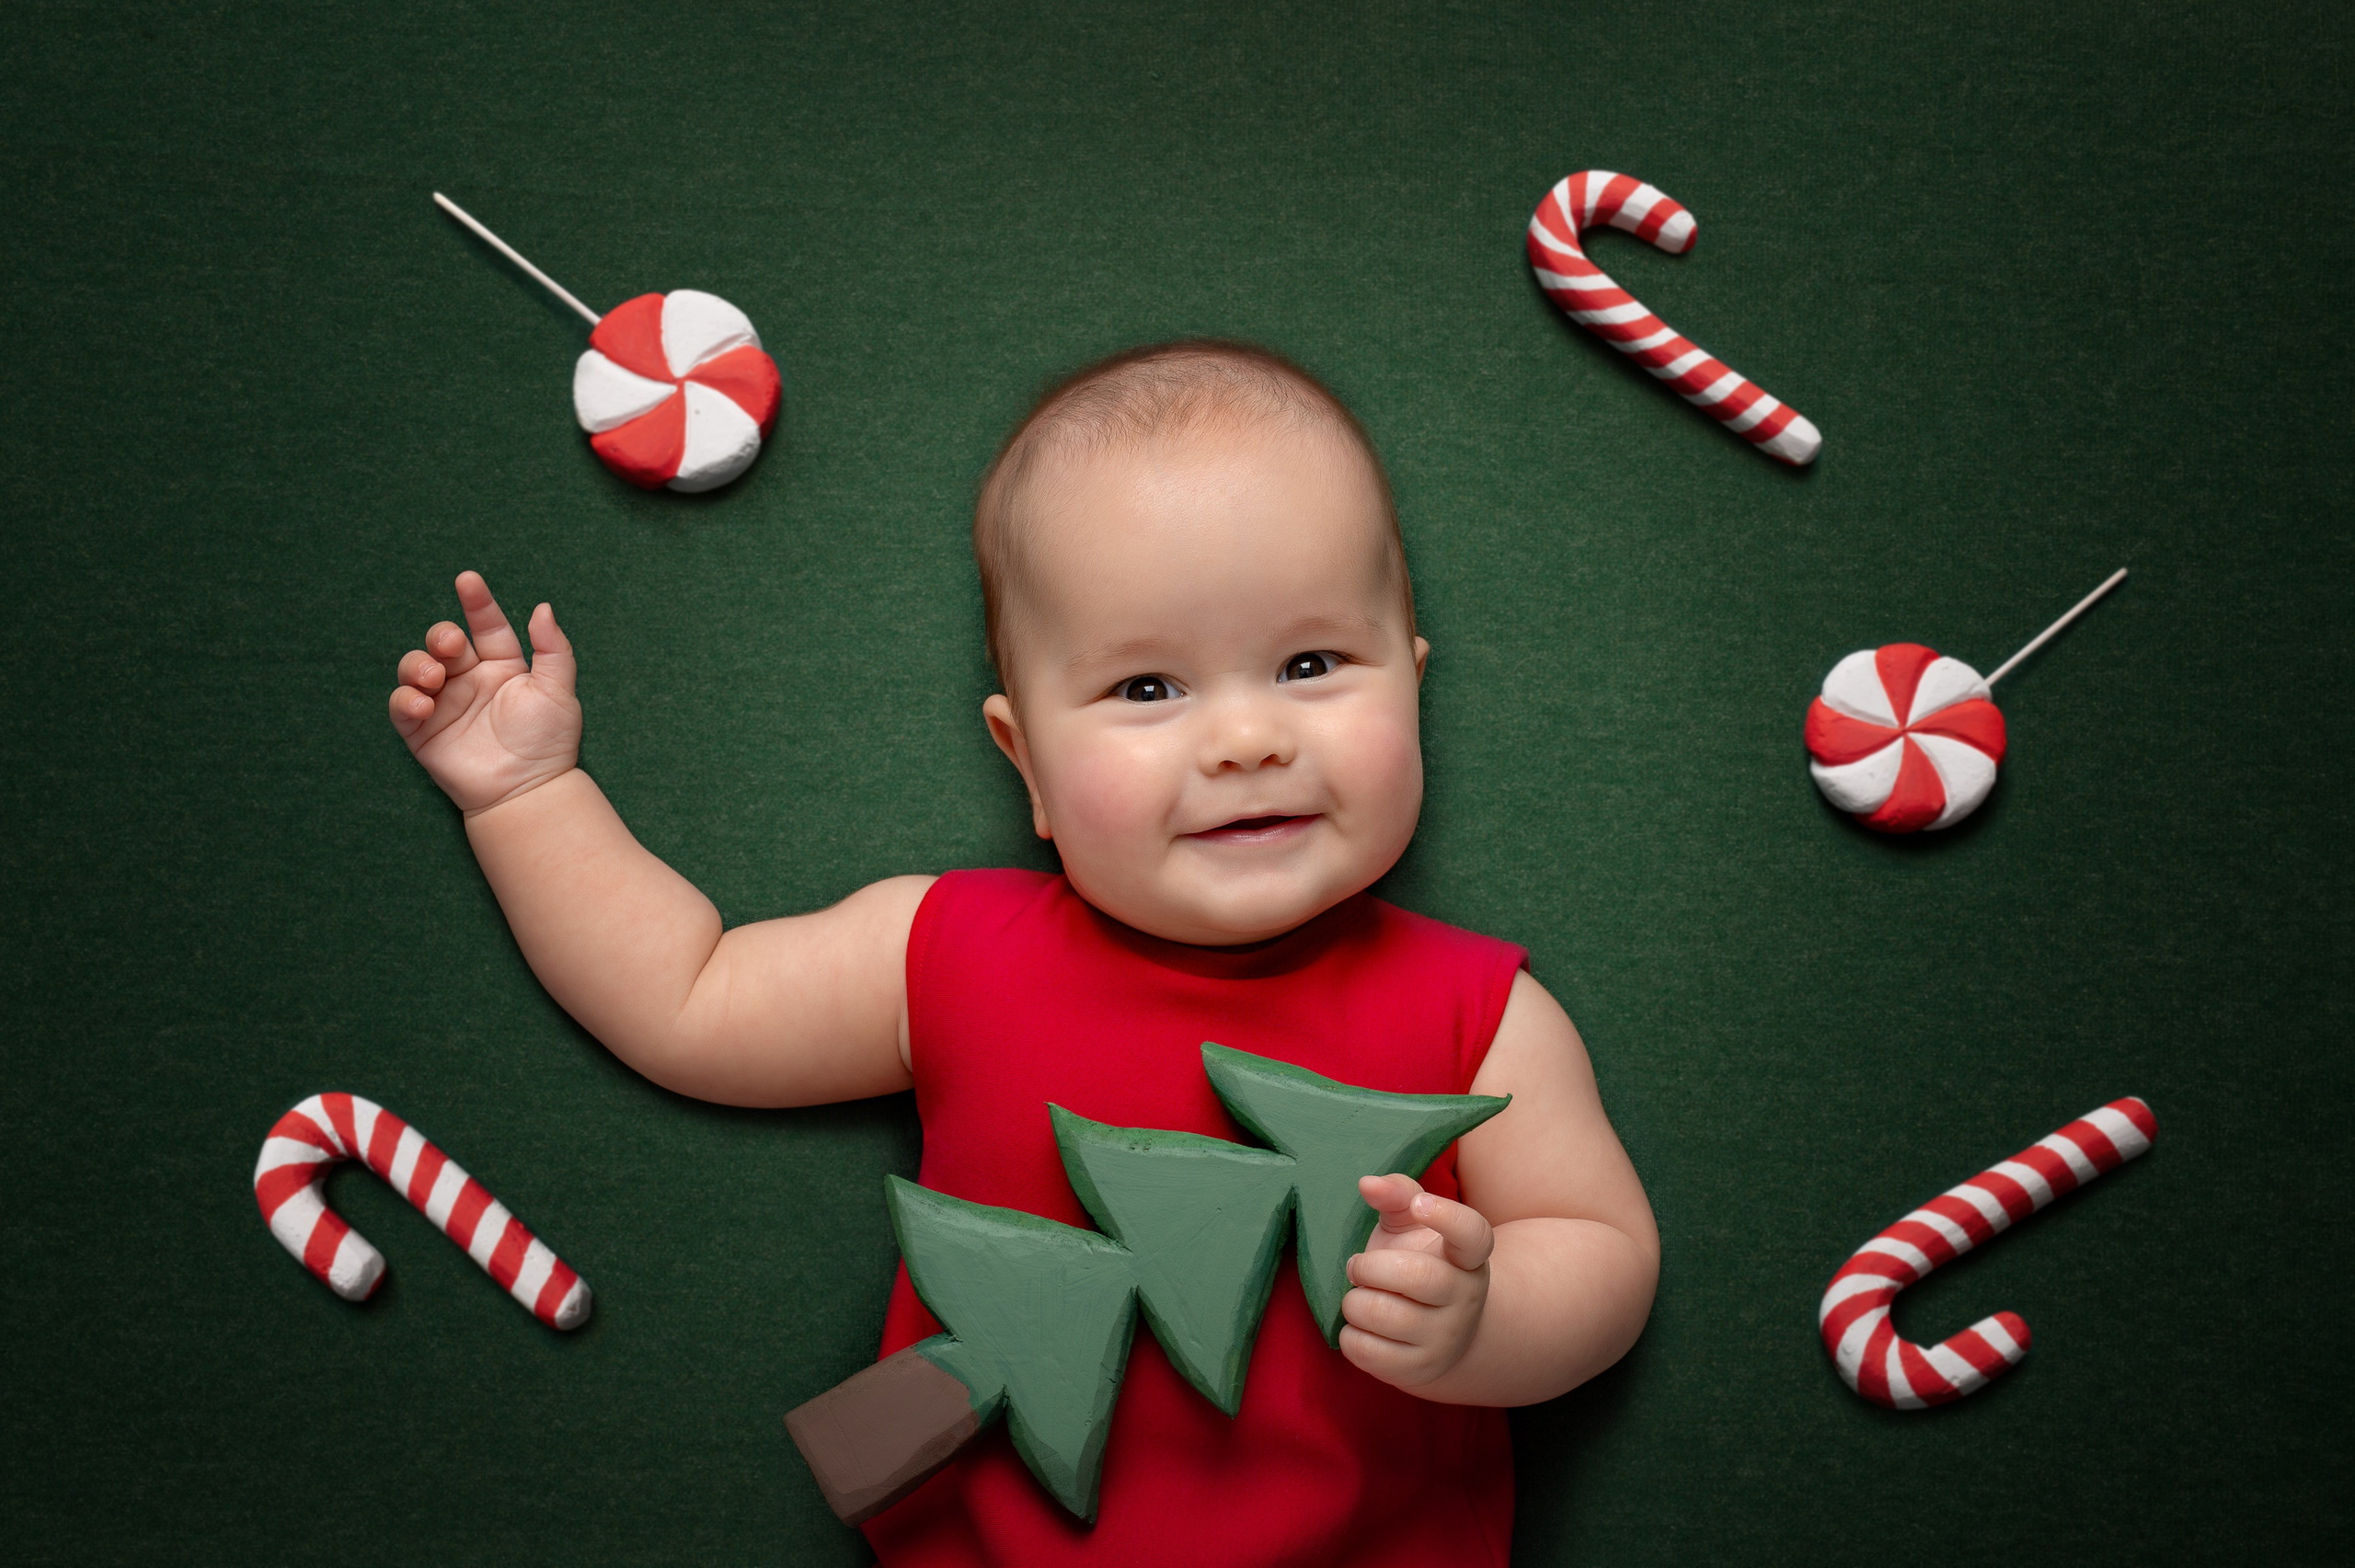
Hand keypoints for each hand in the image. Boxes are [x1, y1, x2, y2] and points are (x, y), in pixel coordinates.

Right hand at [389, 571, 581, 813]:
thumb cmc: (548, 742)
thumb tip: (543, 607)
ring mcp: (445, 704)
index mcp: (503, 666)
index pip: (486, 626)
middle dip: (440, 636)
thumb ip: (553, 649)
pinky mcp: (423, 731)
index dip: (477, 603)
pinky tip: (423, 703)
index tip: (467, 579)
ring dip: (418, 664)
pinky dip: (405, 699)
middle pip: (443, 642)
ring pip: (416, 667)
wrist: (528, 790)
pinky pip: (402, 706)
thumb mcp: (560, 692)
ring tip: (434, 678)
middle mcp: (470, 680)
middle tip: (450, 646)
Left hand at [1339, 1172, 1493, 1389]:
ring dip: (1354, 1302)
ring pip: (1384, 1315)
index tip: (1420, 1203)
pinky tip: (1360, 1326)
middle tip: (1356, 1267)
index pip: (1473, 1234)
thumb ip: (1396, 1194)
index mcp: (1467, 1257)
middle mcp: (1465, 1298)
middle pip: (1416, 1276)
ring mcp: (1445, 1338)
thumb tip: (1367, 1183)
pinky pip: (1367, 1350)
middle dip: (1369, 1268)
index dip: (1448, 1217)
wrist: (1438, 1335)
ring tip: (1358, 1297)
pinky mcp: (1419, 1369)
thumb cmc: (1416, 1264)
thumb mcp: (1410, 1225)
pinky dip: (1350, 1335)